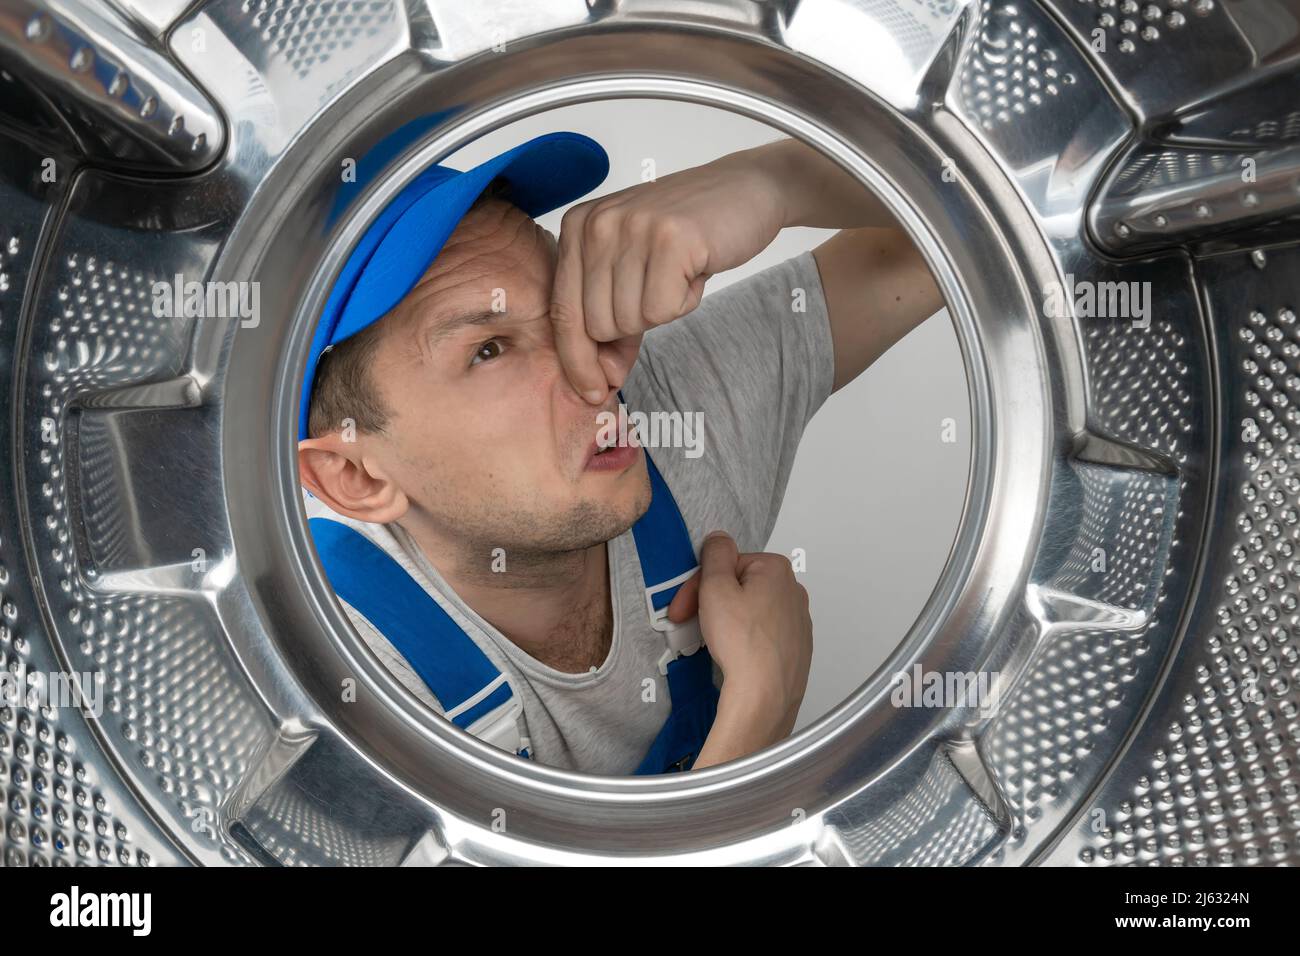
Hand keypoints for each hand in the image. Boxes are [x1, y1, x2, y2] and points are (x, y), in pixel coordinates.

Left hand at [549, 151, 788, 402]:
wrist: (746, 190)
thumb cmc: (688, 236)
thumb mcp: (635, 270)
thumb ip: (609, 319)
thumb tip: (597, 381)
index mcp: (578, 226)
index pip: (563, 311)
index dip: (577, 359)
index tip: (591, 390)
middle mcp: (597, 223)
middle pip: (597, 324)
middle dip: (631, 329)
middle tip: (662, 294)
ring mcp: (631, 227)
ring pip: (629, 320)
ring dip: (663, 309)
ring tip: (679, 273)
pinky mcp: (669, 238)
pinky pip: (663, 309)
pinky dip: (685, 302)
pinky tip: (694, 271)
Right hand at [667, 531, 812, 767]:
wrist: (764, 695)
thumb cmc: (741, 643)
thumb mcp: (715, 587)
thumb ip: (715, 554)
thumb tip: (719, 539)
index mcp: (775, 569)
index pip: (725, 565)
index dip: (697, 585)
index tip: (682, 607)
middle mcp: (793, 591)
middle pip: (740, 586)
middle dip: (712, 602)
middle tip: (691, 624)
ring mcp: (798, 621)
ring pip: (752, 610)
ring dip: (728, 620)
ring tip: (713, 642)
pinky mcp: (797, 648)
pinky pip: (764, 634)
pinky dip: (746, 640)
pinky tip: (734, 655)